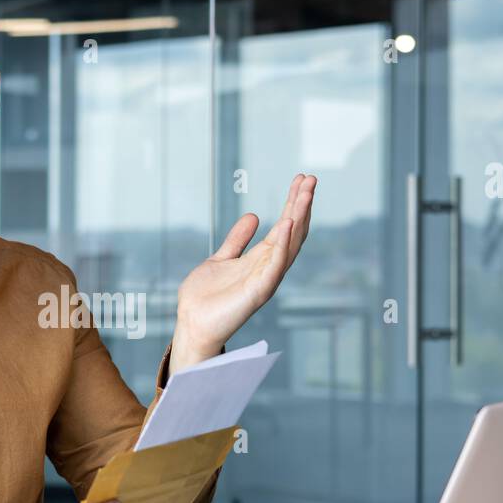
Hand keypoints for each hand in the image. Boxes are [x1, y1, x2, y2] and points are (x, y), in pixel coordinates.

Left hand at [172, 174, 316, 371]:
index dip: (293, 202)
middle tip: (311, 178)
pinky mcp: (258, 291)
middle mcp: (268, 267)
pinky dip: (283, 244)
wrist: (191, 323)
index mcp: (261, 259)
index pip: (284, 226)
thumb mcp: (221, 258)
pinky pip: (275, 265)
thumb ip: (237, 240)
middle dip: (302, 204)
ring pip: (289, 244)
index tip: (300, 179)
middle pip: (292, 231)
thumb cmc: (205, 298)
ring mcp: (266, 279)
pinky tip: (288, 223)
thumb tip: (254, 216)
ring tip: (306, 193)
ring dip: (299, 217)